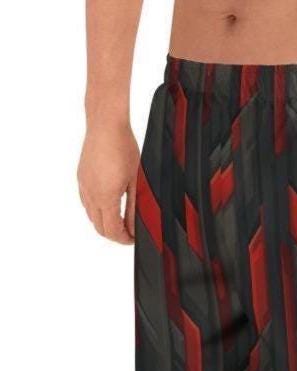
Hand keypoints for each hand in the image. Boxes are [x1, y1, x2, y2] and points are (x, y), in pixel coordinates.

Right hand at [78, 124, 139, 243]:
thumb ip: (133, 208)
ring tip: (121, 220)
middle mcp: (90, 195)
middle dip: (115, 235)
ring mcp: (83, 186)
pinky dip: (97, 211)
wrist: (105, 125)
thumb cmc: (124, 148)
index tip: (134, 239)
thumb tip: (134, 227)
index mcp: (105, 198)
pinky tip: (109, 205)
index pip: (112, 231)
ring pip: (91, 216)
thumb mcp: (135, 182)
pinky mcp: (81, 178)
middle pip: (100, 227)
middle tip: (129, 233)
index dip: (124, 240)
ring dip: (105, 223)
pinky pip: (86, 203)